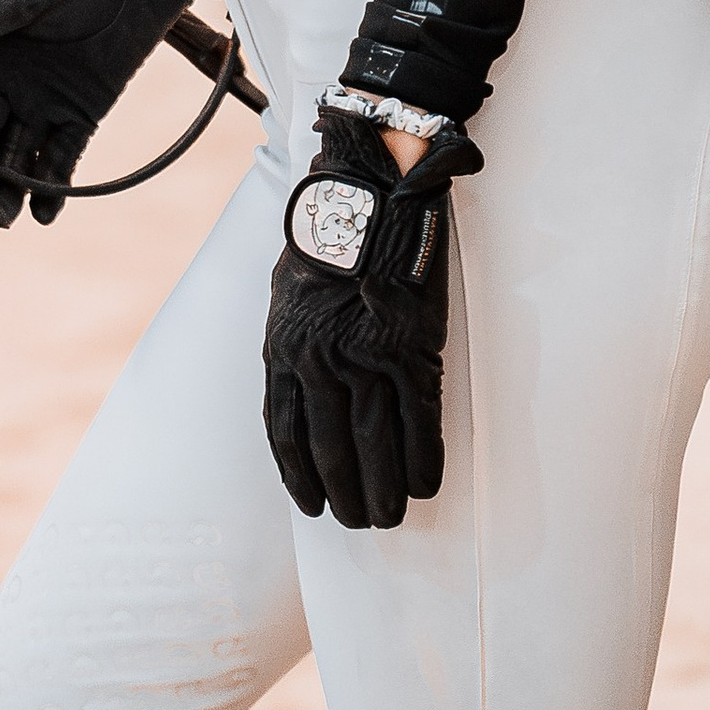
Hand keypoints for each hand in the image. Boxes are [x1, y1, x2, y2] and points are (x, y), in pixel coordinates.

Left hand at [263, 103, 481, 529]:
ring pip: (375, 445)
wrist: (370, 186)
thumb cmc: (330, 233)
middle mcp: (318, 360)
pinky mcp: (411, 347)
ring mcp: (366, 356)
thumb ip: (294, 343)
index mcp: (282, 347)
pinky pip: (419, 420)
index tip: (312, 504)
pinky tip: (427, 483)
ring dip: (385, 489)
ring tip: (393, 516)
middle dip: (347, 494)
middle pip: (331, 449)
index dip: (299, 477)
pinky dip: (424, 459)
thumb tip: (302, 390)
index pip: (285, 433)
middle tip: (362, 523)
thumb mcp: (289, 290)